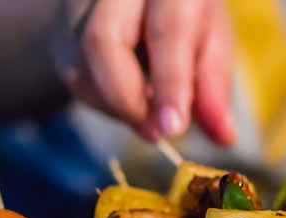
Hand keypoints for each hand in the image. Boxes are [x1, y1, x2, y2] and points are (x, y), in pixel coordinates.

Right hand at [51, 0, 234, 144]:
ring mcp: (79, 1)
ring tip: (147, 113)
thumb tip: (224, 136)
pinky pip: (70, 73)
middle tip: (157, 132)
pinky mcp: (61, 24)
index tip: (173, 127)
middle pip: (102, 41)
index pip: (167, 30)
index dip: (170, 82)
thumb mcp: (212, 43)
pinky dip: (101, 100)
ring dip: (115, 104)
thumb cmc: (185, 16)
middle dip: (128, 99)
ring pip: (79, 63)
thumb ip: (215, 87)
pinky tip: (127, 98)